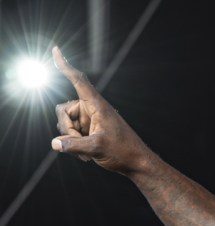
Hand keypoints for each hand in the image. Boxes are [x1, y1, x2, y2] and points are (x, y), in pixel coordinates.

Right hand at [51, 46, 152, 175]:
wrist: (137, 163)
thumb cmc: (123, 152)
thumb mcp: (97, 148)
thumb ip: (74, 145)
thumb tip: (55, 143)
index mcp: (97, 106)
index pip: (78, 81)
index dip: (65, 67)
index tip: (55, 50)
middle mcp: (92, 110)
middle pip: (63, 111)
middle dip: (67, 129)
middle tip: (79, 144)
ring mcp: (90, 120)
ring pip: (66, 124)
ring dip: (71, 140)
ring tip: (86, 154)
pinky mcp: (89, 131)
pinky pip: (72, 135)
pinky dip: (74, 145)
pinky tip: (86, 156)